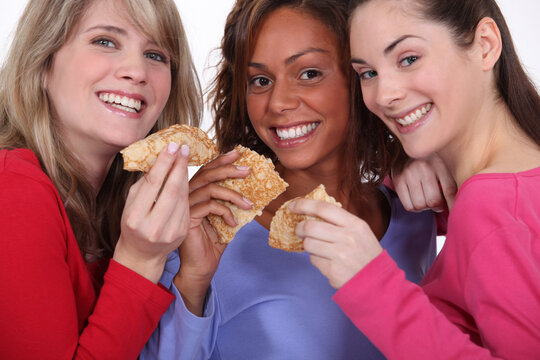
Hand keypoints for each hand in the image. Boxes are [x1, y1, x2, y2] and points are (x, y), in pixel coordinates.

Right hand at [113, 143, 189, 283]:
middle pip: (171, 189)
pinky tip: (185, 178)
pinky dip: (187, 190)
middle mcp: (153, 226)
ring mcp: (170, 231)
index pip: (153, 184)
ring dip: (185, 175)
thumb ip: (142, 185)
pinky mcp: (182, 232)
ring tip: (185, 159)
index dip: (164, 163)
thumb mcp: (130, 205)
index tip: (172, 146)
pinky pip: (186, 205)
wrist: (142, 254)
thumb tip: (157, 159)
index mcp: (135, 217)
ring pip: (182, 196)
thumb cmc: (134, 224)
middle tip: (184, 148)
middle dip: (179, 165)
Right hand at [174, 149, 251, 314]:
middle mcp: (187, 195)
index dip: (221, 160)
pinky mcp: (187, 217)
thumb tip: (252, 187)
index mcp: (195, 192)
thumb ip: (232, 202)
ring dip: (233, 194)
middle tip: (247, 170)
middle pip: (207, 173)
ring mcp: (185, 205)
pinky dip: (226, 212)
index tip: (238, 153)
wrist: (201, 267)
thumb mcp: (227, 217)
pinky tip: (234, 223)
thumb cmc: (213, 242)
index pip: (207, 170)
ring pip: (210, 188)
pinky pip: (209, 206)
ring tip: (249, 204)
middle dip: (228, 169)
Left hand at [291, 199, 382, 288]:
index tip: (293, 206)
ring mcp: (340, 255)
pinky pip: (313, 260)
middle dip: (300, 228)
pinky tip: (327, 261)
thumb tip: (313, 212)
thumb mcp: (361, 232)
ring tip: (318, 248)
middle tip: (299, 230)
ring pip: (308, 244)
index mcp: (355, 224)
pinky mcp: (332, 270)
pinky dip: (316, 259)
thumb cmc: (367, 255)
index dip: (304, 205)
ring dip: (308, 245)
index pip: (323, 208)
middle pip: (310, 227)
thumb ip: (340, 221)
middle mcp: (347, 238)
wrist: (378, 282)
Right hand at [392, 154, 455, 212]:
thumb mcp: (444, 165)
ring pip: (420, 205)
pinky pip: (408, 205)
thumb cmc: (430, 161)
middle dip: (437, 206)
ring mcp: (409, 174)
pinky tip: (417, 200)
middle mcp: (423, 168)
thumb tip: (460, 204)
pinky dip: (414, 208)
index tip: (454, 211)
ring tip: (426, 200)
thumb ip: (452, 181)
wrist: (407, 149)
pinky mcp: (398, 180)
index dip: (453, 205)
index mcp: (439, 163)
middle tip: (438, 203)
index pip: (449, 191)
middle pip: (433, 201)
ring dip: (425, 207)